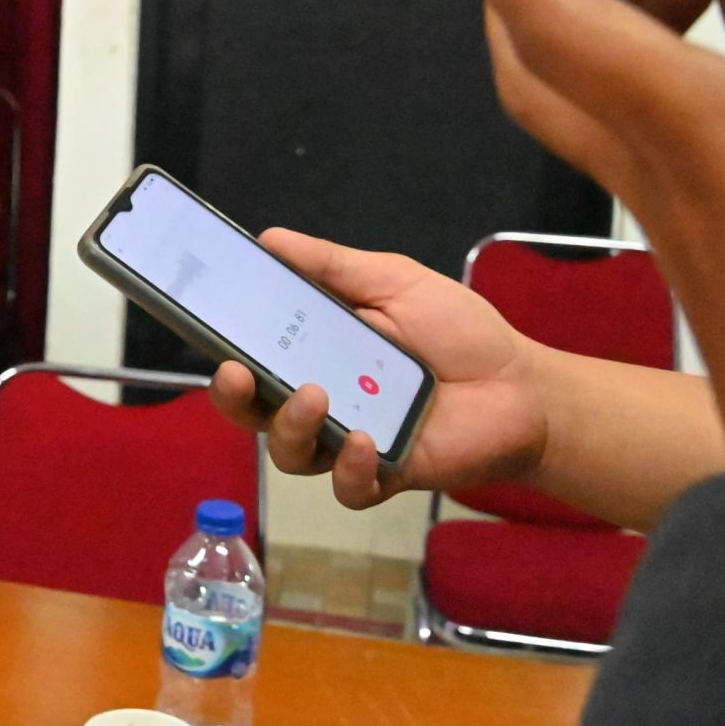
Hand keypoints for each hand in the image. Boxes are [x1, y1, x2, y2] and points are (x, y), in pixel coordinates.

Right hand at [208, 230, 549, 509]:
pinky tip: (366, 443)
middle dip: (231, 396)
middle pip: (252, 410)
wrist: (521, 385)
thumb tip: (269, 238)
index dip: (219, 347)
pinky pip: (348, 487)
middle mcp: (320, 401)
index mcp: (312, 353)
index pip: (250, 355)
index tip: (203, 328)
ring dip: (290, 427)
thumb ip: (332, 265)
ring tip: (315, 397)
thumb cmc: (457, 332)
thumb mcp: (394, 282)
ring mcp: (348, 442)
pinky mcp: (385, 475)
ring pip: (291, 453)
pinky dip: (349, 468)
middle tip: (233, 373)